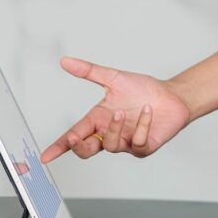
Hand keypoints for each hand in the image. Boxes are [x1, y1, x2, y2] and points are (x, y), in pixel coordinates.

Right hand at [39, 57, 190, 162]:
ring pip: (111, 146)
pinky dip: (142, 125)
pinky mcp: (144, 147)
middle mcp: (109, 133)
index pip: (73, 135)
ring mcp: (126, 143)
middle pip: (86, 150)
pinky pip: (137, 142)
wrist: (172, 96)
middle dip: (79, 146)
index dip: (59, 147)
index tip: (45, 157)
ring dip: (114, 128)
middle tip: (76, 137)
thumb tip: (65, 61)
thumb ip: (88, 71)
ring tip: (122, 112)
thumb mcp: (113, 78)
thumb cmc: (143, 90)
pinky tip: (148, 111)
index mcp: (98, 120)